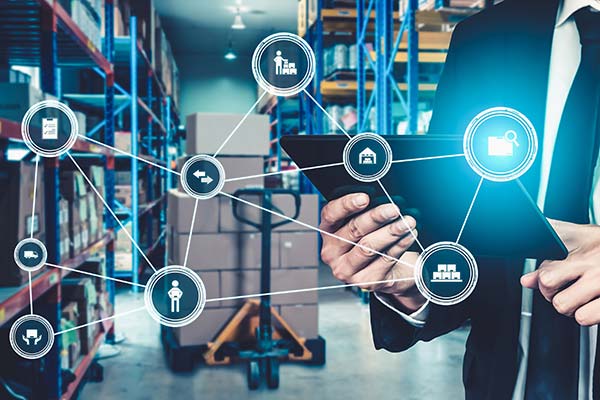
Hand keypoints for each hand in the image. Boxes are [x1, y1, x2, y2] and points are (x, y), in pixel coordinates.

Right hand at [319, 193, 425, 312]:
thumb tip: (380, 196)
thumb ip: (363, 211)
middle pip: (353, 230)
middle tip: (393, 209)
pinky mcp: (365, 282)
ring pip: (369, 247)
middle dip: (376, 217)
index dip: (347, 205)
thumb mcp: (362, 224)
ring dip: (390, 232)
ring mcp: (347, 270)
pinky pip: (384, 260)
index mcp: (328, 232)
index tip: (365, 198)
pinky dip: (399, 246)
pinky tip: (408, 236)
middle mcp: (332, 252)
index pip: (331, 215)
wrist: (387, 270)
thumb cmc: (372, 240)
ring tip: (406, 223)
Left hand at [521, 219, 599, 325]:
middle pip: (549, 287)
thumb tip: (526, 281)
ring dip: (568, 306)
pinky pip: (584, 318)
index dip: (541, 273)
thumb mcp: (582, 238)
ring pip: (563, 305)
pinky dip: (585, 315)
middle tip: (560, 288)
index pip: (546, 266)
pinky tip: (592, 306)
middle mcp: (592, 265)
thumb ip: (551, 257)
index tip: (547, 272)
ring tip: (578, 298)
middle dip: (551, 292)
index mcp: (581, 247)